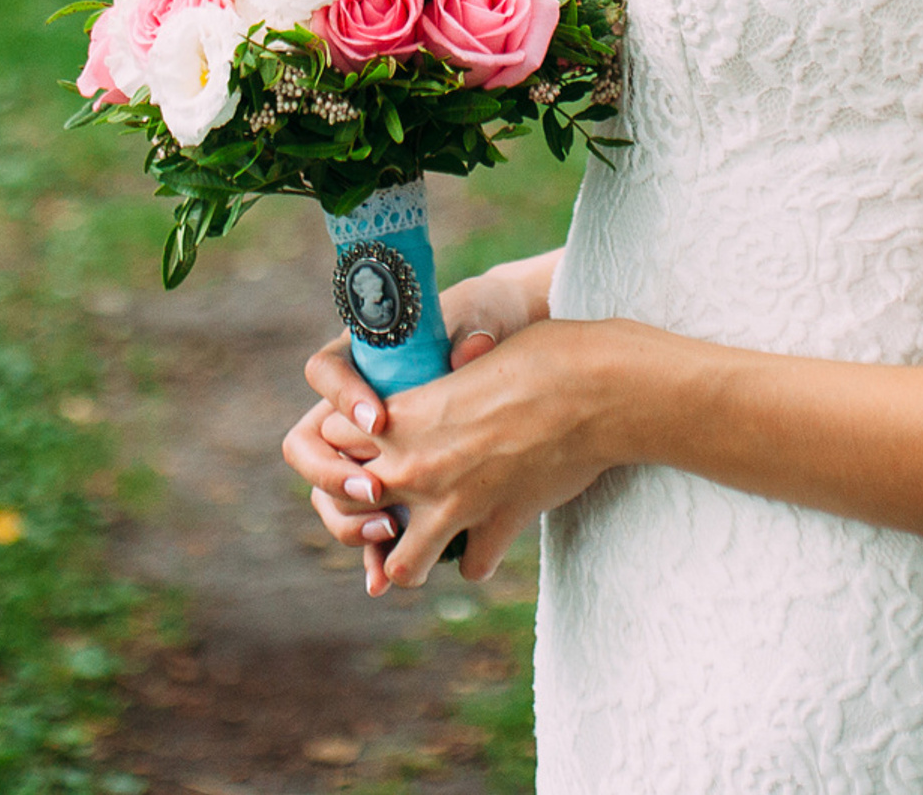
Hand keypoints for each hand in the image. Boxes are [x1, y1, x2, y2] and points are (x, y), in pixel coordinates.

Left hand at [292, 313, 628, 591]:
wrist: (593, 388)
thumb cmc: (534, 356)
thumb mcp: (466, 361)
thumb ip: (429, 395)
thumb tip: (413, 399)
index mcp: (399, 419)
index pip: (329, 438)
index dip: (342, 440)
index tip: (358, 438)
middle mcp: (415, 469)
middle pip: (350, 507)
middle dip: (362, 506)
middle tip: (383, 496)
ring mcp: (454, 507)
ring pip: (400, 565)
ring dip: (408, 554)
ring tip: (422, 537)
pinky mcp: (496, 529)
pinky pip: (470, 566)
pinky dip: (475, 555)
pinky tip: (484, 535)